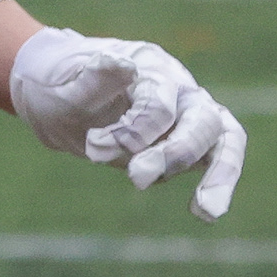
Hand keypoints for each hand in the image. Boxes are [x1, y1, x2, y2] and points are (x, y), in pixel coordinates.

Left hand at [7, 26, 247, 219]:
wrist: (52, 94)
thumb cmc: (57, 85)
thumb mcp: (63, 83)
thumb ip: (94, 79)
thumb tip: (124, 64)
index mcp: (149, 66)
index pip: (160, 104)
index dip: (134, 132)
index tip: (95, 147)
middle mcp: (178, 86)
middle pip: (203, 119)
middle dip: (175, 154)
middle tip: (137, 178)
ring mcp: (188, 112)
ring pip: (223, 137)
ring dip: (219, 175)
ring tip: (205, 212)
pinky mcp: (187, 139)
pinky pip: (217, 157)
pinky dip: (217, 181)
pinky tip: (203, 213)